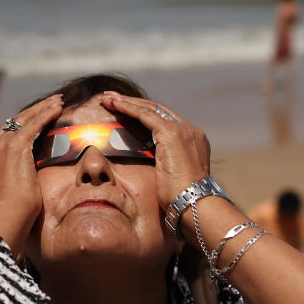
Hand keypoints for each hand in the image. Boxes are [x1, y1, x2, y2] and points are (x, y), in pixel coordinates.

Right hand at [0, 94, 62, 250]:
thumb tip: (22, 187)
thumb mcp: (7, 196)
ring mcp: (0, 146)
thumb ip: (10, 185)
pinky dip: (47, 113)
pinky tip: (59, 107)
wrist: (7, 217)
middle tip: (48, 105)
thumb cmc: (11, 216)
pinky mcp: (15, 146)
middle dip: (31, 113)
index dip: (19, 129)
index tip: (33, 124)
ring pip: (23, 120)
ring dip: (41, 109)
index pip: (3, 139)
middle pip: (11, 125)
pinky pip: (34, 124)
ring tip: (57, 101)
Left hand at [98, 92, 209, 208]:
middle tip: (113, 99)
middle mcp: (191, 132)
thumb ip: (166, 167)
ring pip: (150, 109)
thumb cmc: (183, 201)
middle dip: (134, 104)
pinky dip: (127, 108)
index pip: (166, 121)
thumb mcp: (175, 179)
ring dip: (126, 102)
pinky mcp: (171, 134)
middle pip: (158, 110)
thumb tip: (153, 171)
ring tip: (107, 98)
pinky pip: (144, 114)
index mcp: (194, 142)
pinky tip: (113, 104)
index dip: (145, 115)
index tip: (128, 112)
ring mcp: (183, 130)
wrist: (196, 205)